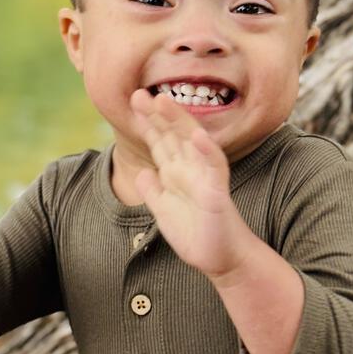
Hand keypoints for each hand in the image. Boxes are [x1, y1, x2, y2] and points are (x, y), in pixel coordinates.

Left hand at [129, 88, 247, 278]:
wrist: (220, 259)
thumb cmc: (196, 234)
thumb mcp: (164, 212)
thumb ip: (154, 192)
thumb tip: (143, 173)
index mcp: (177, 172)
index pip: (161, 141)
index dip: (148, 122)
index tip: (133, 102)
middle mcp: (191, 169)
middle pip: (172, 135)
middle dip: (157, 115)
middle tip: (138, 94)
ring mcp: (205, 177)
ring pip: (192, 142)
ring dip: (179, 121)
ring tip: (164, 101)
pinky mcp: (217, 192)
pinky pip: (214, 168)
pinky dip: (207, 150)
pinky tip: (198, 136)